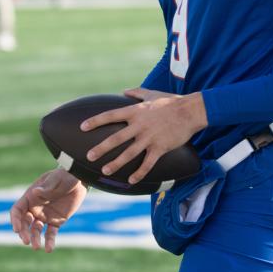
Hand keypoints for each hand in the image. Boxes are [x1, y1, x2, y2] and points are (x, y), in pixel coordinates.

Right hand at [10, 169, 87, 252]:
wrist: (79, 181)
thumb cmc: (64, 176)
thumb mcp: (56, 179)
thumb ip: (46, 188)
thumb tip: (34, 193)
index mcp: (31, 197)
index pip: (17, 210)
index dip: (15, 220)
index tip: (16, 229)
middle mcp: (35, 208)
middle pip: (24, 223)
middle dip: (23, 232)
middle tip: (26, 241)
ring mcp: (44, 216)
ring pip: (35, 230)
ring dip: (34, 239)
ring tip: (37, 247)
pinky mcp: (55, 222)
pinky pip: (50, 233)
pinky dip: (49, 242)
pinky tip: (49, 249)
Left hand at [81, 87, 207, 185]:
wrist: (190, 111)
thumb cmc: (170, 102)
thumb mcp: (151, 94)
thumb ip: (136, 92)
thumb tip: (124, 91)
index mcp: (135, 111)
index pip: (110, 116)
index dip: (95, 121)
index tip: (82, 127)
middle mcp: (139, 125)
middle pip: (116, 138)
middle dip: (101, 148)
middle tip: (89, 156)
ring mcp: (149, 137)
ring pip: (129, 153)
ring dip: (116, 163)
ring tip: (105, 170)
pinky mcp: (160, 148)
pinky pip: (147, 163)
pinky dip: (139, 173)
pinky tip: (131, 180)